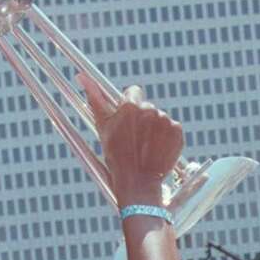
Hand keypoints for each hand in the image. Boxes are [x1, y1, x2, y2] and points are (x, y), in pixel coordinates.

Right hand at [80, 75, 183, 208]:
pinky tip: (158, 149)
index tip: (128, 122)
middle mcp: (150, 110)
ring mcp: (166, 121)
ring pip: (159, 118)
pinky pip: (172, 128)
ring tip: (146, 147)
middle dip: (142, 120)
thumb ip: (95, 99)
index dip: (130, 108)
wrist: (138, 182)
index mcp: (130, 106)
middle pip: (147, 107)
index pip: (134, 92)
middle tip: (135, 140)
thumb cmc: (116, 156)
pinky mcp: (178, 132)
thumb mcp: (103, 127)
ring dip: (154, 129)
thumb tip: (81, 76)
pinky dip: (167, 137)